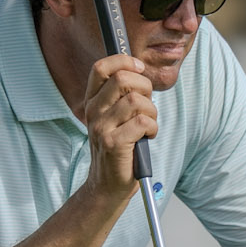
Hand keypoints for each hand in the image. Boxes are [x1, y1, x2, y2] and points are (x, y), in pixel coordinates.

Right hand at [83, 52, 156, 196]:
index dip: (123, 61)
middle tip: (147, 105)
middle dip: (145, 88)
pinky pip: (142, 122)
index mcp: (92, 102)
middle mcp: (93, 112)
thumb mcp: (116, 118)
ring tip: (148, 125)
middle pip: (122, 79)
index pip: (101, 68)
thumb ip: (122, 95)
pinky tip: (148, 136)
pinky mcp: (113, 143)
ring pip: (135, 101)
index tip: (139, 68)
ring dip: (151, 111)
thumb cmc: (119, 148)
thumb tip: (139, 69)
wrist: (107, 185)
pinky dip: (153, 127)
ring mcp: (101, 128)